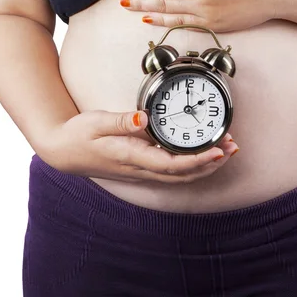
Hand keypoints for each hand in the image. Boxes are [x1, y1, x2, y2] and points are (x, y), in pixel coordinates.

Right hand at [36, 110, 238, 183]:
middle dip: (211, 163)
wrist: (64, 151)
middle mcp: (140, 170)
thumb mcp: (96, 122)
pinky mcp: (142, 169)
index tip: (218, 150)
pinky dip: (193, 166)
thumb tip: (144, 119)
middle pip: (183, 175)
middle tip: (232, 146)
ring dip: (206, 166)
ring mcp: (142, 172)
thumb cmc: (79, 135)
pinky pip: (173, 173)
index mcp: (131, 157)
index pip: (172, 164)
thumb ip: (121, 120)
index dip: (198, 160)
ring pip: (180, 177)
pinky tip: (203, 156)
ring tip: (226, 150)